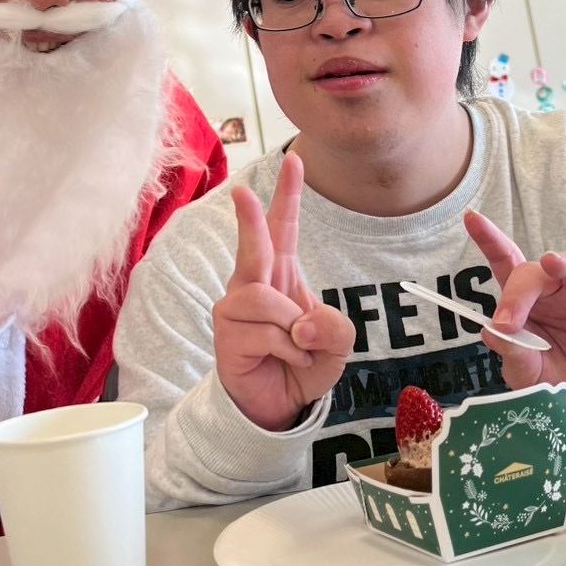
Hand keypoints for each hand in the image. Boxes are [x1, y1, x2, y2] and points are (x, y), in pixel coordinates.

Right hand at [212, 153, 354, 431]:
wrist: (278, 405)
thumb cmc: (303, 363)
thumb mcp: (339, 343)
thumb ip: (335, 326)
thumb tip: (300, 324)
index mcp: (282, 273)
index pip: (284, 228)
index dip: (289, 195)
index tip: (295, 160)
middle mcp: (254, 283)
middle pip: (254, 244)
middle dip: (249, 218)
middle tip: (242, 192)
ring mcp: (236, 307)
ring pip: (266, 299)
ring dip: (293, 327)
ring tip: (296, 347)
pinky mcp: (226, 333)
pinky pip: (266, 331)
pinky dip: (288, 350)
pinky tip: (284, 360)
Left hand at [464, 210, 565, 429]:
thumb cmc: (561, 381)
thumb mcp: (530, 376)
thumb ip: (514, 356)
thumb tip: (492, 332)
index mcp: (528, 303)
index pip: (505, 264)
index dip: (489, 241)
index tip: (471, 219)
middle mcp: (558, 290)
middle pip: (535, 272)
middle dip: (518, 292)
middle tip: (508, 322)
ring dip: (562, 264)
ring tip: (549, 262)